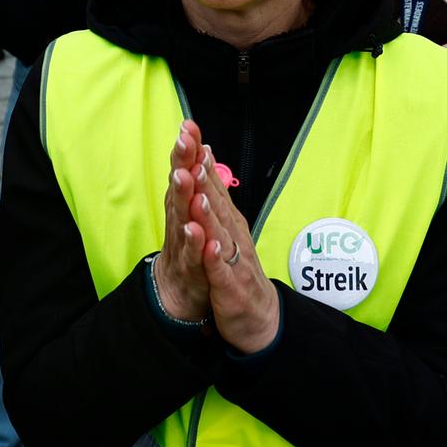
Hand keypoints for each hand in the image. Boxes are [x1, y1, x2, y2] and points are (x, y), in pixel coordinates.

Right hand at [152, 121, 211, 321]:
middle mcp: (179, 218)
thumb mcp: (191, 208)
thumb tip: (200, 146)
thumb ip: (194, 178)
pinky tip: (196, 229)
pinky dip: (195, 242)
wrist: (179, 292)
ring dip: (184, 196)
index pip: (185, 170)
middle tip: (183, 141)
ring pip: (183, 216)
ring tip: (186, 176)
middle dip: (182, 163)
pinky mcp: (190, 268)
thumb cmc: (188, 245)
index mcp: (184, 203)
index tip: (188, 125)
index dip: (187, 149)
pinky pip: (193, 254)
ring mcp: (183, 242)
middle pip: (180, 187)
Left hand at [189, 146, 279, 352]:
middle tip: (192, 151)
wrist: (258, 315)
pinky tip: (209, 246)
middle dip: (203, 176)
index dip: (199, 157)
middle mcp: (233, 233)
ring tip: (197, 193)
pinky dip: (215, 257)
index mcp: (228, 218)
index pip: (212, 182)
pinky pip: (222, 270)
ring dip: (209, 212)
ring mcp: (233, 259)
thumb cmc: (237, 268)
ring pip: (220, 232)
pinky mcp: (230, 286)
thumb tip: (205, 155)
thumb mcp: (225, 226)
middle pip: (216, 200)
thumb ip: (215, 193)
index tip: (188, 131)